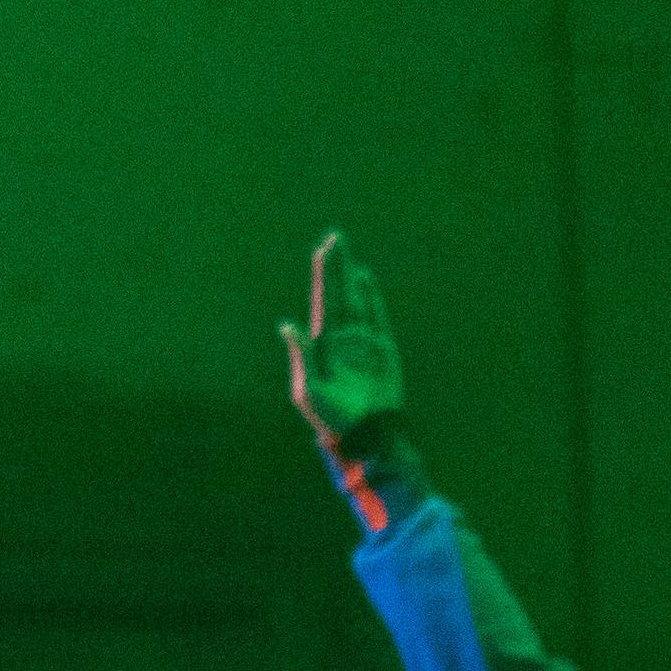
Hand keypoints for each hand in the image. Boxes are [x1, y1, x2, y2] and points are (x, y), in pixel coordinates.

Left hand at [280, 234, 407, 454]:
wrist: (366, 434)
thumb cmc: (332, 417)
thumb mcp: (309, 390)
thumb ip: (302, 356)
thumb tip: (287, 325)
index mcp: (323, 344)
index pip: (323, 302)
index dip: (323, 275)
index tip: (323, 250)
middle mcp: (342, 338)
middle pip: (339, 293)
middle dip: (336, 266)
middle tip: (335, 237)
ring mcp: (363, 341)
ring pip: (357, 300)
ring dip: (352, 275)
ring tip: (347, 251)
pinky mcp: (383, 349)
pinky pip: (377, 316)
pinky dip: (372, 297)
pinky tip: (365, 279)